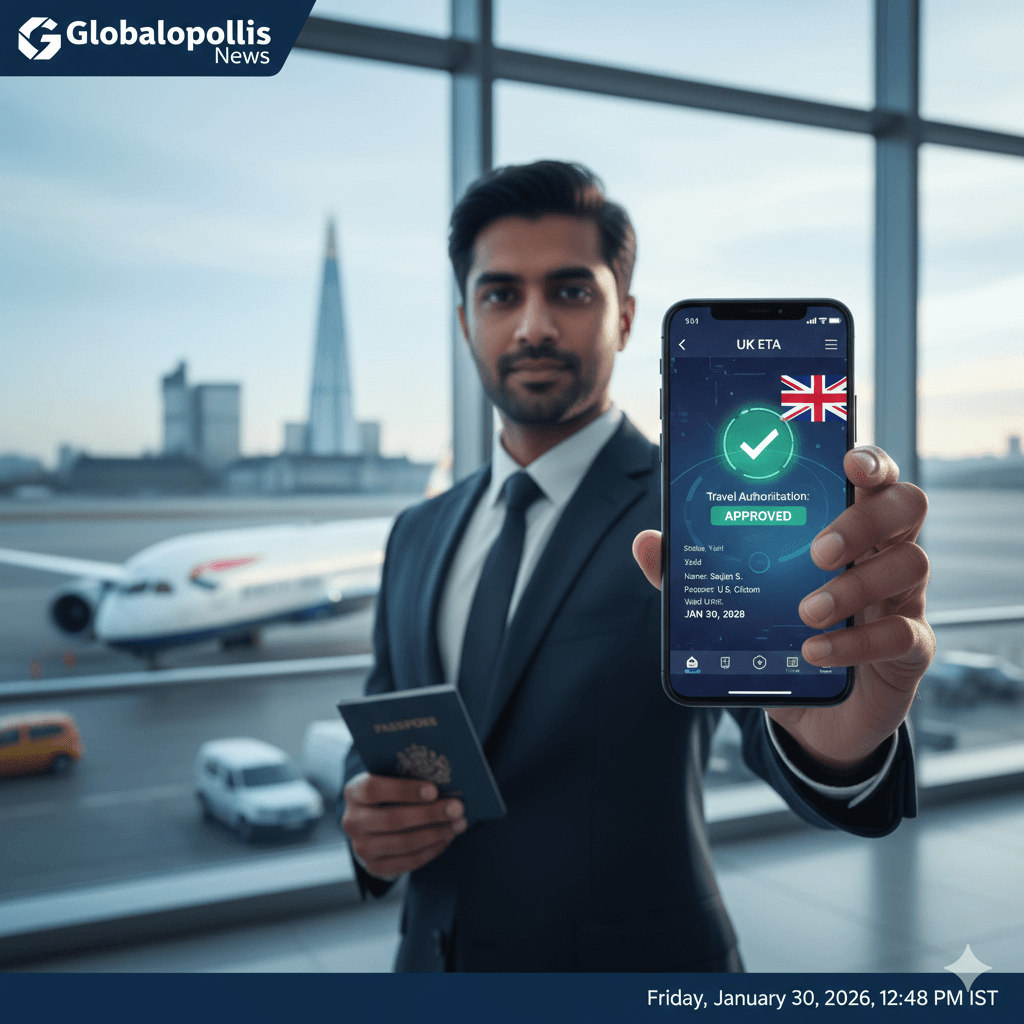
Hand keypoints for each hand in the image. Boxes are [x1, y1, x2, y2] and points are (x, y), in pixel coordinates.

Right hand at [342, 772, 467, 878]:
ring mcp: (361, 848)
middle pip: (392, 819)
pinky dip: (431, 850)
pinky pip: (407, 862)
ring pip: (402, 843)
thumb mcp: (390, 779)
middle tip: (457, 808)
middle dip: (430, 814)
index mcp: (353, 792)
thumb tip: (445, 781)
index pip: (374, 789)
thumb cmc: (389, 794)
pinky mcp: (374, 867)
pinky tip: (446, 838)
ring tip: (458, 824)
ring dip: (435, 833)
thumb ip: (408, 777)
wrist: (372, 824)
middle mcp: (352, 821)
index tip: (434, 790)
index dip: (404, 790)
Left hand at [632, 445, 934, 766]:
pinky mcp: (911, 648)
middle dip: (864, 520)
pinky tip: (815, 652)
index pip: (872, 477)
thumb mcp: (736, 605)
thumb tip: (646, 542)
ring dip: (854, 585)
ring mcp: (903, 599)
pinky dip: (856, 642)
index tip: (848, 461)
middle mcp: (882, 553)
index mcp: (845, 528)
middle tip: (818, 550)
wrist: (814, 718)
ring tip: (806, 611)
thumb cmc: (780, 640)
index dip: (870, 460)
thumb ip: (694, 573)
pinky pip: (902, 633)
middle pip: (906, 507)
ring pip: (912, 564)